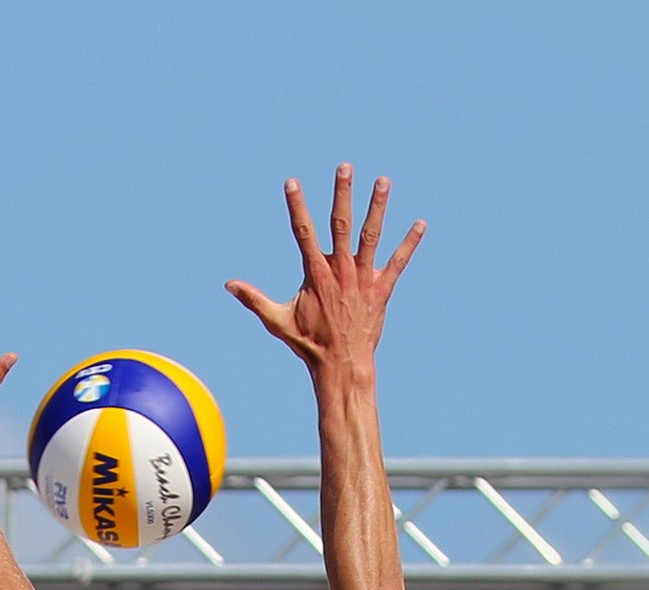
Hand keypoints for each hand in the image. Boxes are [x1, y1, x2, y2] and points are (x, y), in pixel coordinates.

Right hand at [226, 163, 423, 372]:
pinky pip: (398, 262)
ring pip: (371, 236)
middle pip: (341, 225)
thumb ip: (253, 299)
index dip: (297, 206)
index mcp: (316, 274)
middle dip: (342, 194)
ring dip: (378, 207)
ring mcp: (363, 279)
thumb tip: (228, 284)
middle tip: (345, 167)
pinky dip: (409, 243)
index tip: (292, 182)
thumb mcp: (276, 320)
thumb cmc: (308, 343)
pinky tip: (421, 223)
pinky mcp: (381, 290)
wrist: (341, 364)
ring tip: (383, 181)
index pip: (304, 232)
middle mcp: (341, 271)